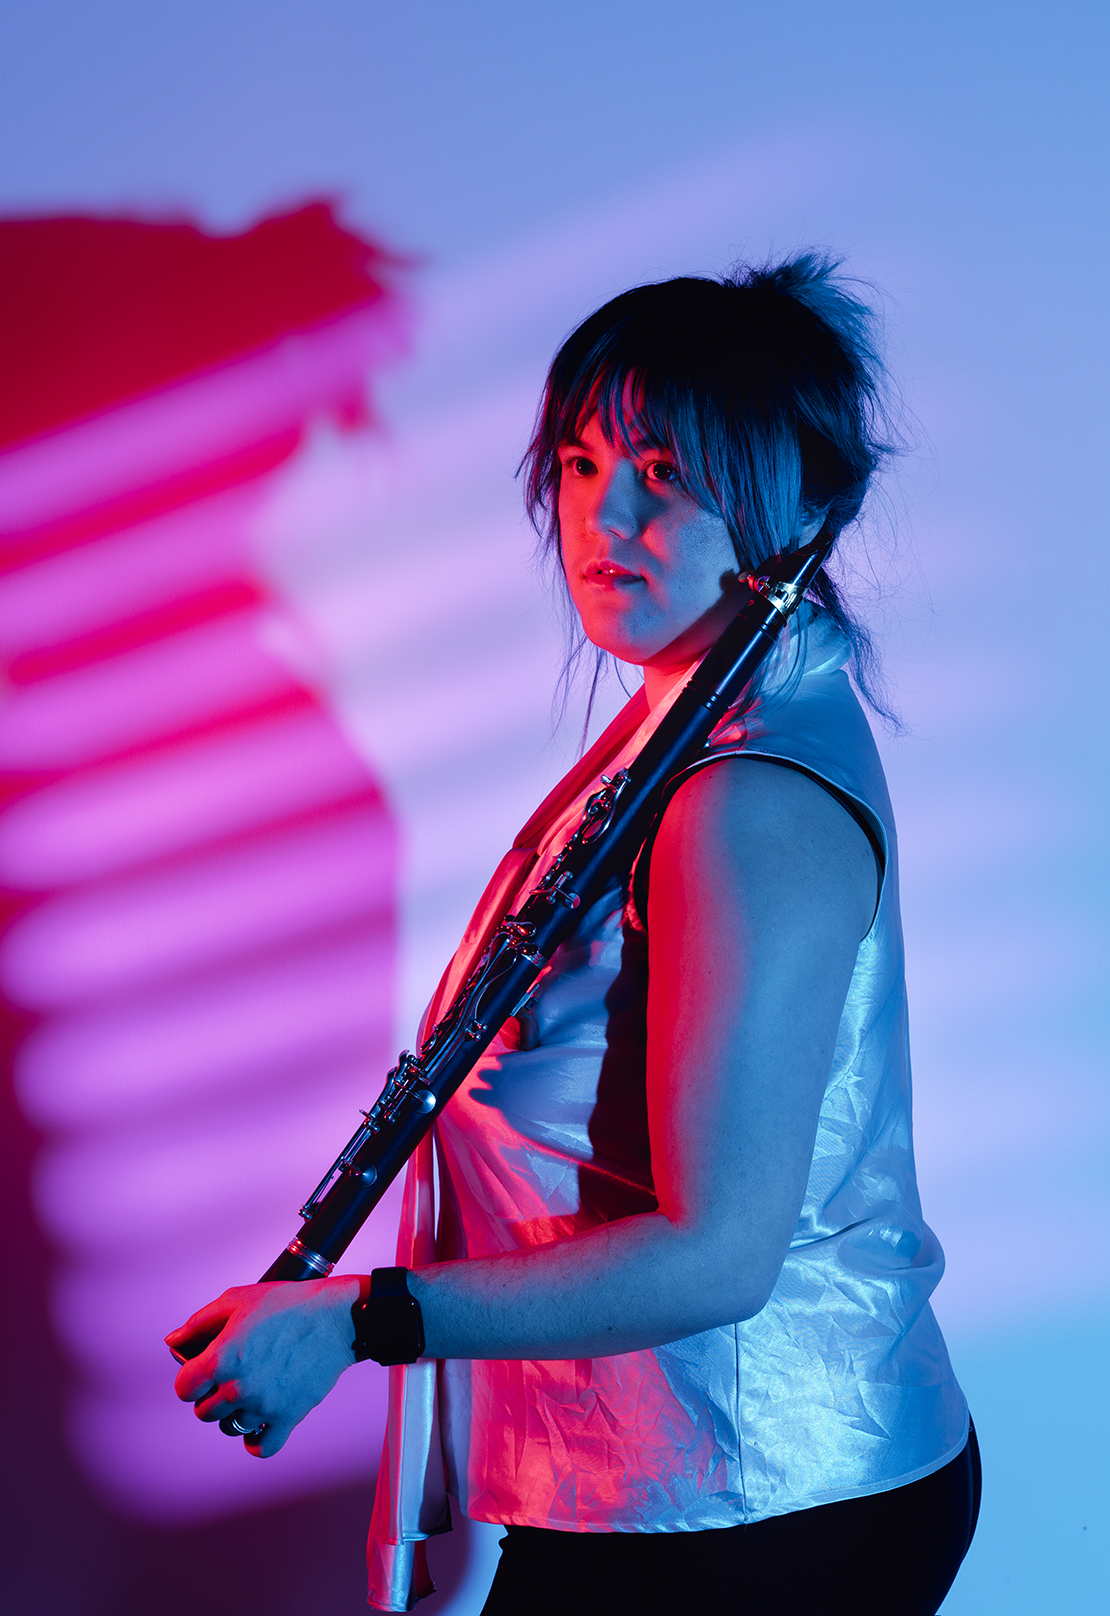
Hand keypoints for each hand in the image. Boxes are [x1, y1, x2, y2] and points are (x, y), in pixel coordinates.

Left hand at [166, 1277, 359, 1456]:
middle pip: (204, 1412)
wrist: (336, 1318)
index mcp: (220, 1359)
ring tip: (250, 1392)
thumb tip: (173, 1343)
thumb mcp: (238, 1300)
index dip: (191, 1379)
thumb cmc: (287, 1304)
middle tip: (231, 1377)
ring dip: (235, 1413)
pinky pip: (261, 1448)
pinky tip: (261, 1421)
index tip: (203, 1371)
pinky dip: (257, 1440)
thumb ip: (199, 1323)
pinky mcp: (287, 1418)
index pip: (183, 1389)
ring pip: (230, 1428)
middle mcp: (237, 1388)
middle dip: (212, 1395)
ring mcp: (262, 1406)